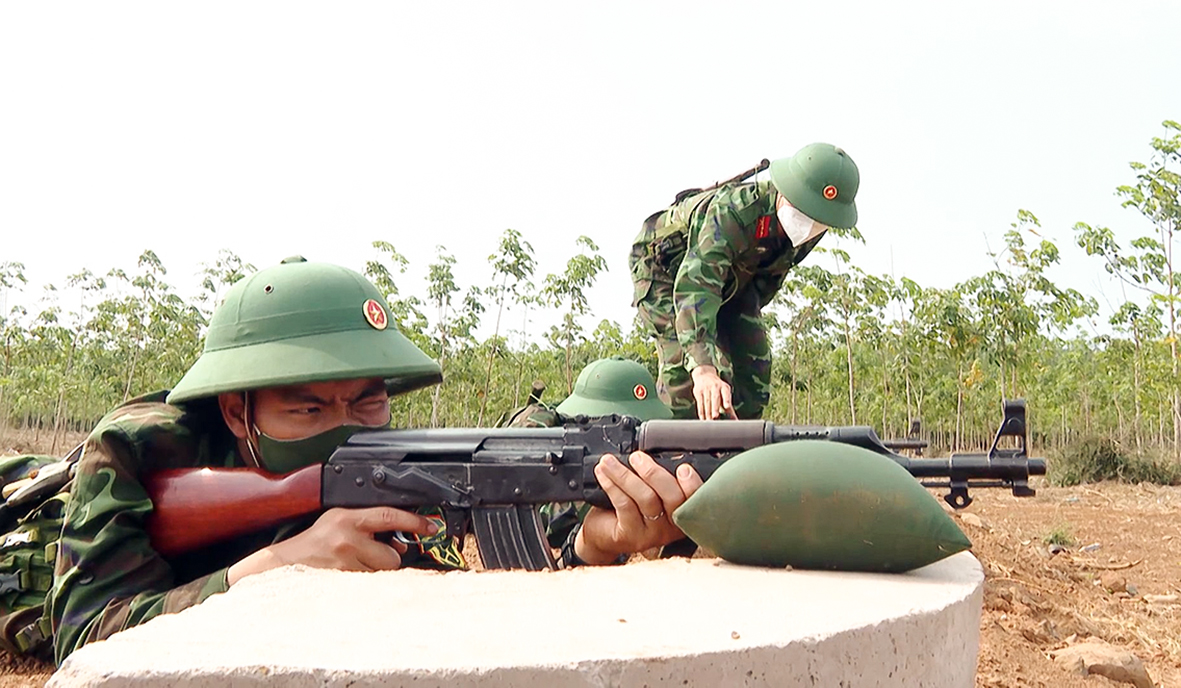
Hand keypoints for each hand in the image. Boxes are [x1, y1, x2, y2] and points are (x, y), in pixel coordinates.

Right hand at [227, 507, 437, 584]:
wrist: (284, 563)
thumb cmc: (314, 543)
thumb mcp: (339, 522)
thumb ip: (368, 527)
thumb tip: (400, 542)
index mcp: (348, 517)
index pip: (389, 515)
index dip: (413, 521)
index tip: (430, 526)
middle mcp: (347, 537)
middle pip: (392, 555)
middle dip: (388, 559)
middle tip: (371, 556)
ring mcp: (345, 560)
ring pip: (382, 573)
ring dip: (375, 572)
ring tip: (355, 565)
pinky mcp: (342, 580)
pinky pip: (369, 585)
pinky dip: (365, 582)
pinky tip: (349, 575)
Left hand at [575, 451, 703, 565]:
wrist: (602, 536)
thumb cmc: (627, 510)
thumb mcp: (648, 493)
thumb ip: (657, 480)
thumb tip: (653, 453)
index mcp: (682, 512)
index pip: (695, 498)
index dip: (692, 484)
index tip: (683, 468)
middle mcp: (672, 526)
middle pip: (672, 498)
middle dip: (654, 473)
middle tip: (636, 457)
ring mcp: (653, 534)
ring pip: (646, 498)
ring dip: (625, 475)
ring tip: (609, 461)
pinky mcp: (632, 536)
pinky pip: (625, 505)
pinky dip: (612, 485)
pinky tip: (603, 474)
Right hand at [691, 365, 736, 419]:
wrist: (704, 375)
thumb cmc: (718, 389)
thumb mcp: (725, 394)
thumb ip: (729, 408)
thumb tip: (735, 421)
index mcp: (724, 387)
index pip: (726, 393)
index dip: (726, 400)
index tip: (727, 406)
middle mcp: (715, 386)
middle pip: (715, 398)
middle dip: (715, 408)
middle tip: (715, 417)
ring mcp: (706, 388)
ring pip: (707, 402)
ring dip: (707, 412)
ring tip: (709, 421)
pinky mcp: (698, 391)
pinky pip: (700, 403)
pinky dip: (701, 412)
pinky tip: (702, 418)